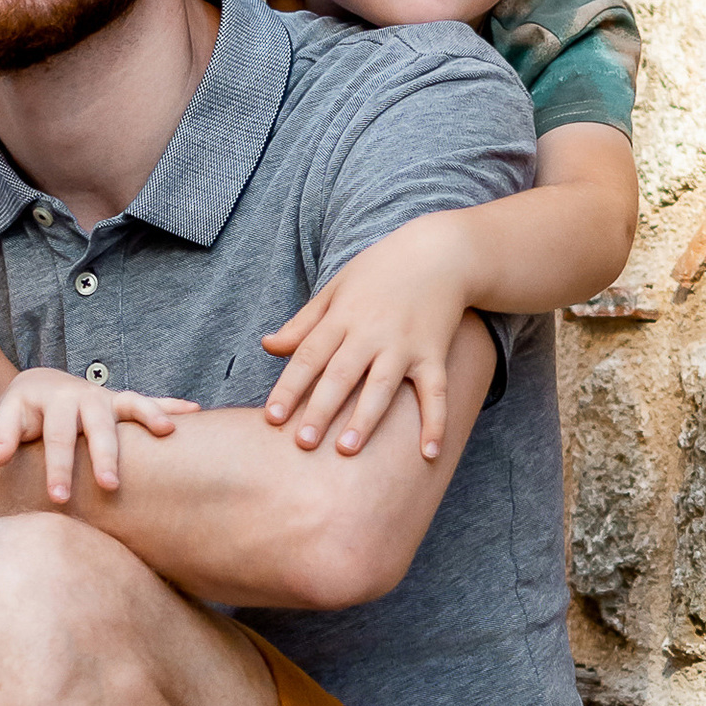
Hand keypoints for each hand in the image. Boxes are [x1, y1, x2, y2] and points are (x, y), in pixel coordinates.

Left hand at [0, 368, 199, 504]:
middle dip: (104, 456)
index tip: (59, 498)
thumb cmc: (24, 412)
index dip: (57, 468)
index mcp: (55, 402)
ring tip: (166, 431)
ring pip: (130, 407)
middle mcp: (85, 396)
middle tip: (110, 485)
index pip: (56, 438)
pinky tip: (195, 412)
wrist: (42, 387)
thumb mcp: (7, 417)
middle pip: (97, 427)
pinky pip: (149, 402)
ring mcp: (108, 399)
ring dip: (149, 417)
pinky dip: (171, 405)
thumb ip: (0, 436)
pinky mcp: (123, 403)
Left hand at [262, 220, 472, 458]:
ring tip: (347, 451)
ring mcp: (404, 345)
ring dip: (365, 419)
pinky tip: (429, 452)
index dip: (289, 387)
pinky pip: (435, 392)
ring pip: (381, 387)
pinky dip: (435, 422)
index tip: (272, 417)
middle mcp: (371, 333)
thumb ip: (303, 322)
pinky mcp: (434, 353)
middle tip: (303, 443)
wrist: (438, 253)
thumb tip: (267, 346)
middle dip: (320, 410)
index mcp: (341, 318)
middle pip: (340, 376)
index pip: (308, 356)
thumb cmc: (380, 272)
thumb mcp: (336, 288)